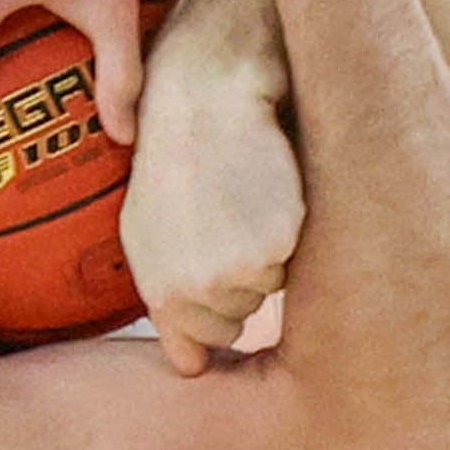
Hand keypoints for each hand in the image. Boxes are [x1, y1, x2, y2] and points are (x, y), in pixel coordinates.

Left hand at [122, 0, 306, 375]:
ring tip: (247, 194)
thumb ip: (168, 292)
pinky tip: (271, 186)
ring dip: (270, 253)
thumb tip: (190, 368)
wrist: (208, 80)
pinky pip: (298, 262)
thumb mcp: (153, 219)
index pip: (198, 345)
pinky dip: (293, 229)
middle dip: (242, 280)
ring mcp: (228, 272)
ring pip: (272, 293)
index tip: (215, 256)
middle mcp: (184, 289)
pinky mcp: (272, 247)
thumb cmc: (184, 144)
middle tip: (229, 214)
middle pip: (239, 321)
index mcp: (151, 282)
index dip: (216, 305)